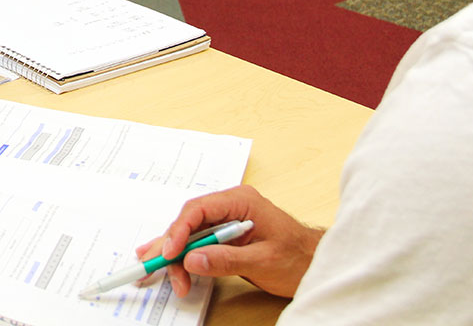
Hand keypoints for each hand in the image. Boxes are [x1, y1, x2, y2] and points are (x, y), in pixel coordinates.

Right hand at [136, 185, 323, 298]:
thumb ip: (226, 259)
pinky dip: (183, 254)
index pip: (199, 209)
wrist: (316, 264)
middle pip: (189, 222)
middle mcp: (230, 205)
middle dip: (172, 246)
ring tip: (159, 271)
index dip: (179, 231)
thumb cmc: (298, 258)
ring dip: (176, 254)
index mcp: (240, 201)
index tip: (169, 252)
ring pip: (190, 233)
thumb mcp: (263, 261)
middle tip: (156, 266)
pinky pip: (198, 241)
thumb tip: (192, 259)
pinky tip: (164, 258)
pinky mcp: (225, 234)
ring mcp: (226, 219)